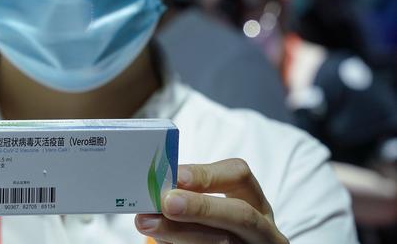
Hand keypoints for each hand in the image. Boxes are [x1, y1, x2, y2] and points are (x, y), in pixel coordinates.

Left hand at [135, 159, 287, 243]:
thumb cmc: (215, 228)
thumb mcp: (214, 207)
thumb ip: (191, 194)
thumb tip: (156, 188)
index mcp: (256, 202)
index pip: (239, 176)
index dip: (207, 175)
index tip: (177, 176)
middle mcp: (262, 229)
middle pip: (240, 214)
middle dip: (201, 207)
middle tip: (167, 203)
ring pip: (222, 243)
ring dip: (180, 232)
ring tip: (148, 223)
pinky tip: (160, 240)